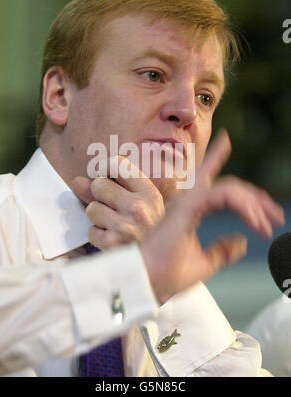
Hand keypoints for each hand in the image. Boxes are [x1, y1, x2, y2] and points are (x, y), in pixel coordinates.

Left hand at [72, 157, 164, 247]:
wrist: (163, 263)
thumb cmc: (151, 231)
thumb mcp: (143, 206)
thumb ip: (110, 189)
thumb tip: (76, 181)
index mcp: (150, 194)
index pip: (119, 164)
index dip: (105, 167)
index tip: (103, 174)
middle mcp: (138, 207)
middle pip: (99, 184)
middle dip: (99, 194)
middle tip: (111, 205)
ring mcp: (125, 226)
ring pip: (92, 209)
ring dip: (98, 217)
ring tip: (114, 224)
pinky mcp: (113, 244)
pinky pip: (91, 232)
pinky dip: (98, 236)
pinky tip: (112, 239)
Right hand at [139, 129, 284, 303]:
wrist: (146, 281)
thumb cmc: (166, 274)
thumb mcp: (204, 263)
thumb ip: (221, 251)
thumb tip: (240, 241)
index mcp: (190, 210)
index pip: (213, 184)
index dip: (220, 161)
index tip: (226, 141)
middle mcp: (188, 201)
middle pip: (230, 188)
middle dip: (256, 199)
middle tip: (276, 216)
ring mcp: (188, 201)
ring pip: (230, 189)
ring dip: (254, 205)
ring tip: (267, 224)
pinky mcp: (189, 206)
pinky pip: (224, 196)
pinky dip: (244, 207)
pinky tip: (256, 220)